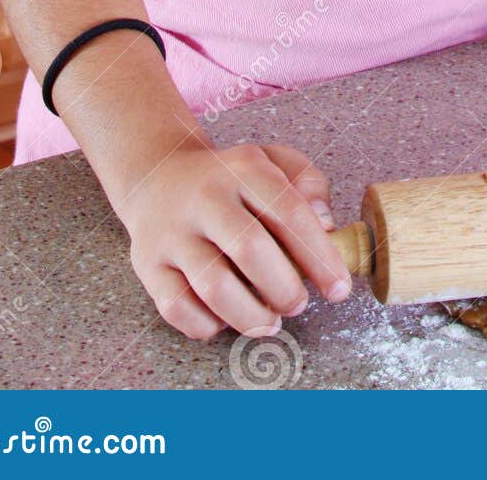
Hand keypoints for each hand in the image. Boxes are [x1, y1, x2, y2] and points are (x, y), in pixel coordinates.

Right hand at [116, 139, 352, 338]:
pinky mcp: (148, 264)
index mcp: (244, 168)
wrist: (157, 173)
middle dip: (285, 290)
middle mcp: (205, 196)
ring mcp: (173, 232)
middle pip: (251, 251)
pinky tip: (224, 317)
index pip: (289, 212)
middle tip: (298, 303)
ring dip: (252, 316)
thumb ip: (308, 183)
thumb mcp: (272, 161)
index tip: (339, 289)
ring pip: (215, 287)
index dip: (320, 257)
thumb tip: (326, 224)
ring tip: (269, 320)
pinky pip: (178, 308)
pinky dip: (208, 325)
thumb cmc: (230, 179)